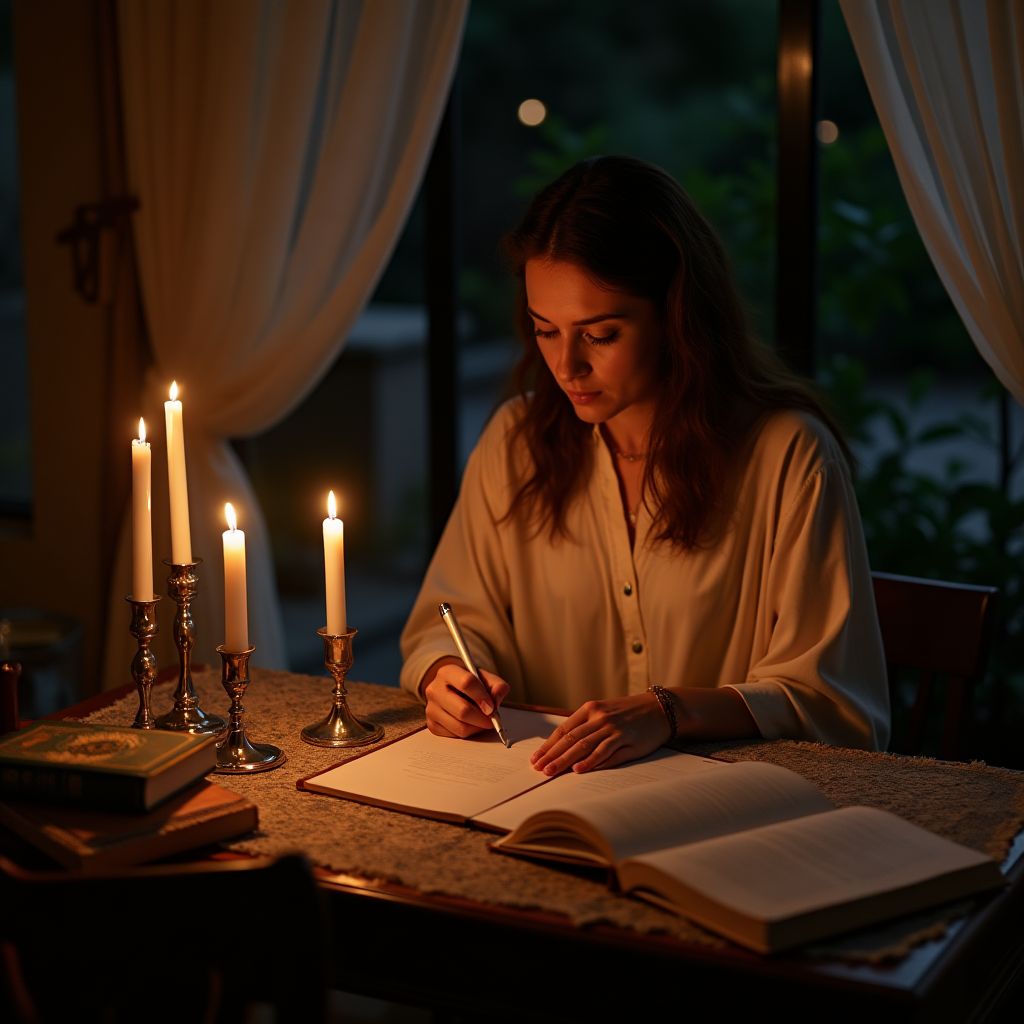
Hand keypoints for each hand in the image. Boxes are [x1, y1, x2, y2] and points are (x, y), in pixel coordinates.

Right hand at [421, 657, 510, 738]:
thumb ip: (496, 685)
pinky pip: (455, 736)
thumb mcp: (484, 678)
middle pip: (462, 710)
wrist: (452, 689)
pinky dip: (468, 733)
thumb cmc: (470, 684)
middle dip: (482, 718)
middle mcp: (434, 689)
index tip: (492, 707)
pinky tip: (470, 724)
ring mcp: (430, 708)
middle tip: (492, 719)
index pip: (466, 683)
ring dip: (477, 727)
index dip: (482, 697)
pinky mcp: (432, 725)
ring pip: (460, 727)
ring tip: (482, 721)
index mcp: (447, 672)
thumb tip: (497, 698)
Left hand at [531, 693, 670, 774]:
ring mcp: (612, 728)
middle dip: (552, 755)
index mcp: (590, 709)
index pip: (563, 729)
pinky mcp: (626, 739)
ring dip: (565, 760)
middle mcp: (599, 717)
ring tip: (551, 772)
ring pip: (583, 746)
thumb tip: (564, 747)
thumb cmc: (630, 713)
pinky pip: (604, 752)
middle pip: (570, 739)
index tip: (536, 758)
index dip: (548, 745)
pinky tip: (578, 770)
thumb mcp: (605, 712)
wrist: (660, 709)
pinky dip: (590, 762)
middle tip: (538, 769)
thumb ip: (586, 727)